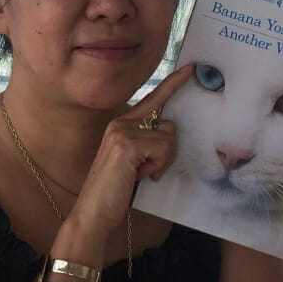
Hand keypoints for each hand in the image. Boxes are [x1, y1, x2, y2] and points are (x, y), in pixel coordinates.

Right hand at [67, 64, 193, 234]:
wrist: (93, 211)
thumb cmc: (114, 190)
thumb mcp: (133, 162)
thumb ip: (147, 144)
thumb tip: (169, 135)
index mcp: (121, 124)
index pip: (152, 100)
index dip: (172, 84)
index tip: (189, 70)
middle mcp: (121, 122)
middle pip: (168, 125)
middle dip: (167, 152)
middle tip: (150, 171)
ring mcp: (122, 131)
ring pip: (168, 138)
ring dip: (162, 162)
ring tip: (141, 174)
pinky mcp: (127, 143)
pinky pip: (162, 148)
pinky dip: (157, 166)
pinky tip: (140, 176)